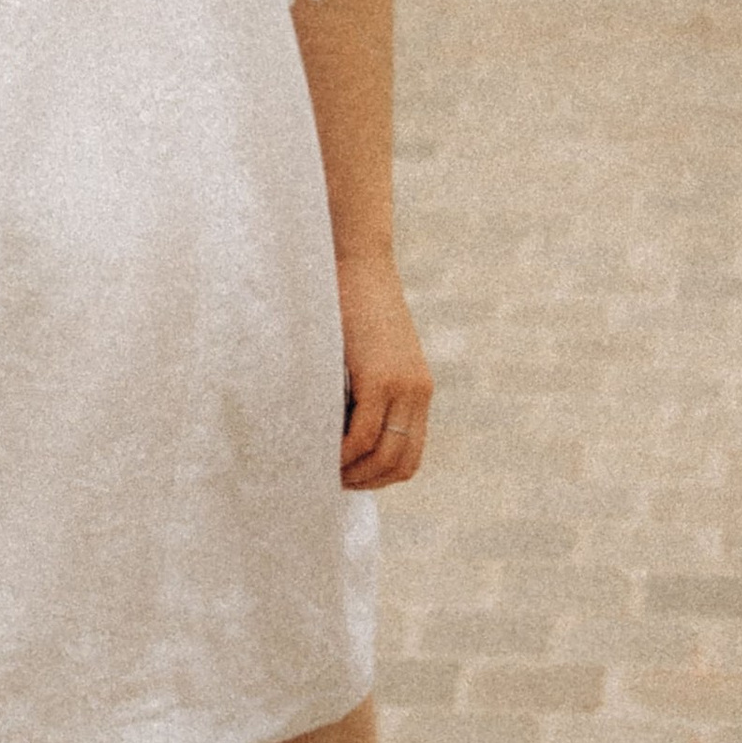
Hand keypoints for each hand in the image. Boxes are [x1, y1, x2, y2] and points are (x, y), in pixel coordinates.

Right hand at [336, 253, 430, 490]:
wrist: (358, 260)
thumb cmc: (353, 301)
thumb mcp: (370, 351)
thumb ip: (367, 385)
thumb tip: (336, 421)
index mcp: (418, 389)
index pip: (410, 456)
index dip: (380, 476)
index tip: (350, 477)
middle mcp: (417, 393)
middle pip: (400, 463)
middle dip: (366, 481)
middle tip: (334, 482)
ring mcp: (401, 387)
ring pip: (383, 455)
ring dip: (354, 473)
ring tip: (326, 472)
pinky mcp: (379, 378)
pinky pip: (362, 433)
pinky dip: (343, 452)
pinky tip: (323, 452)